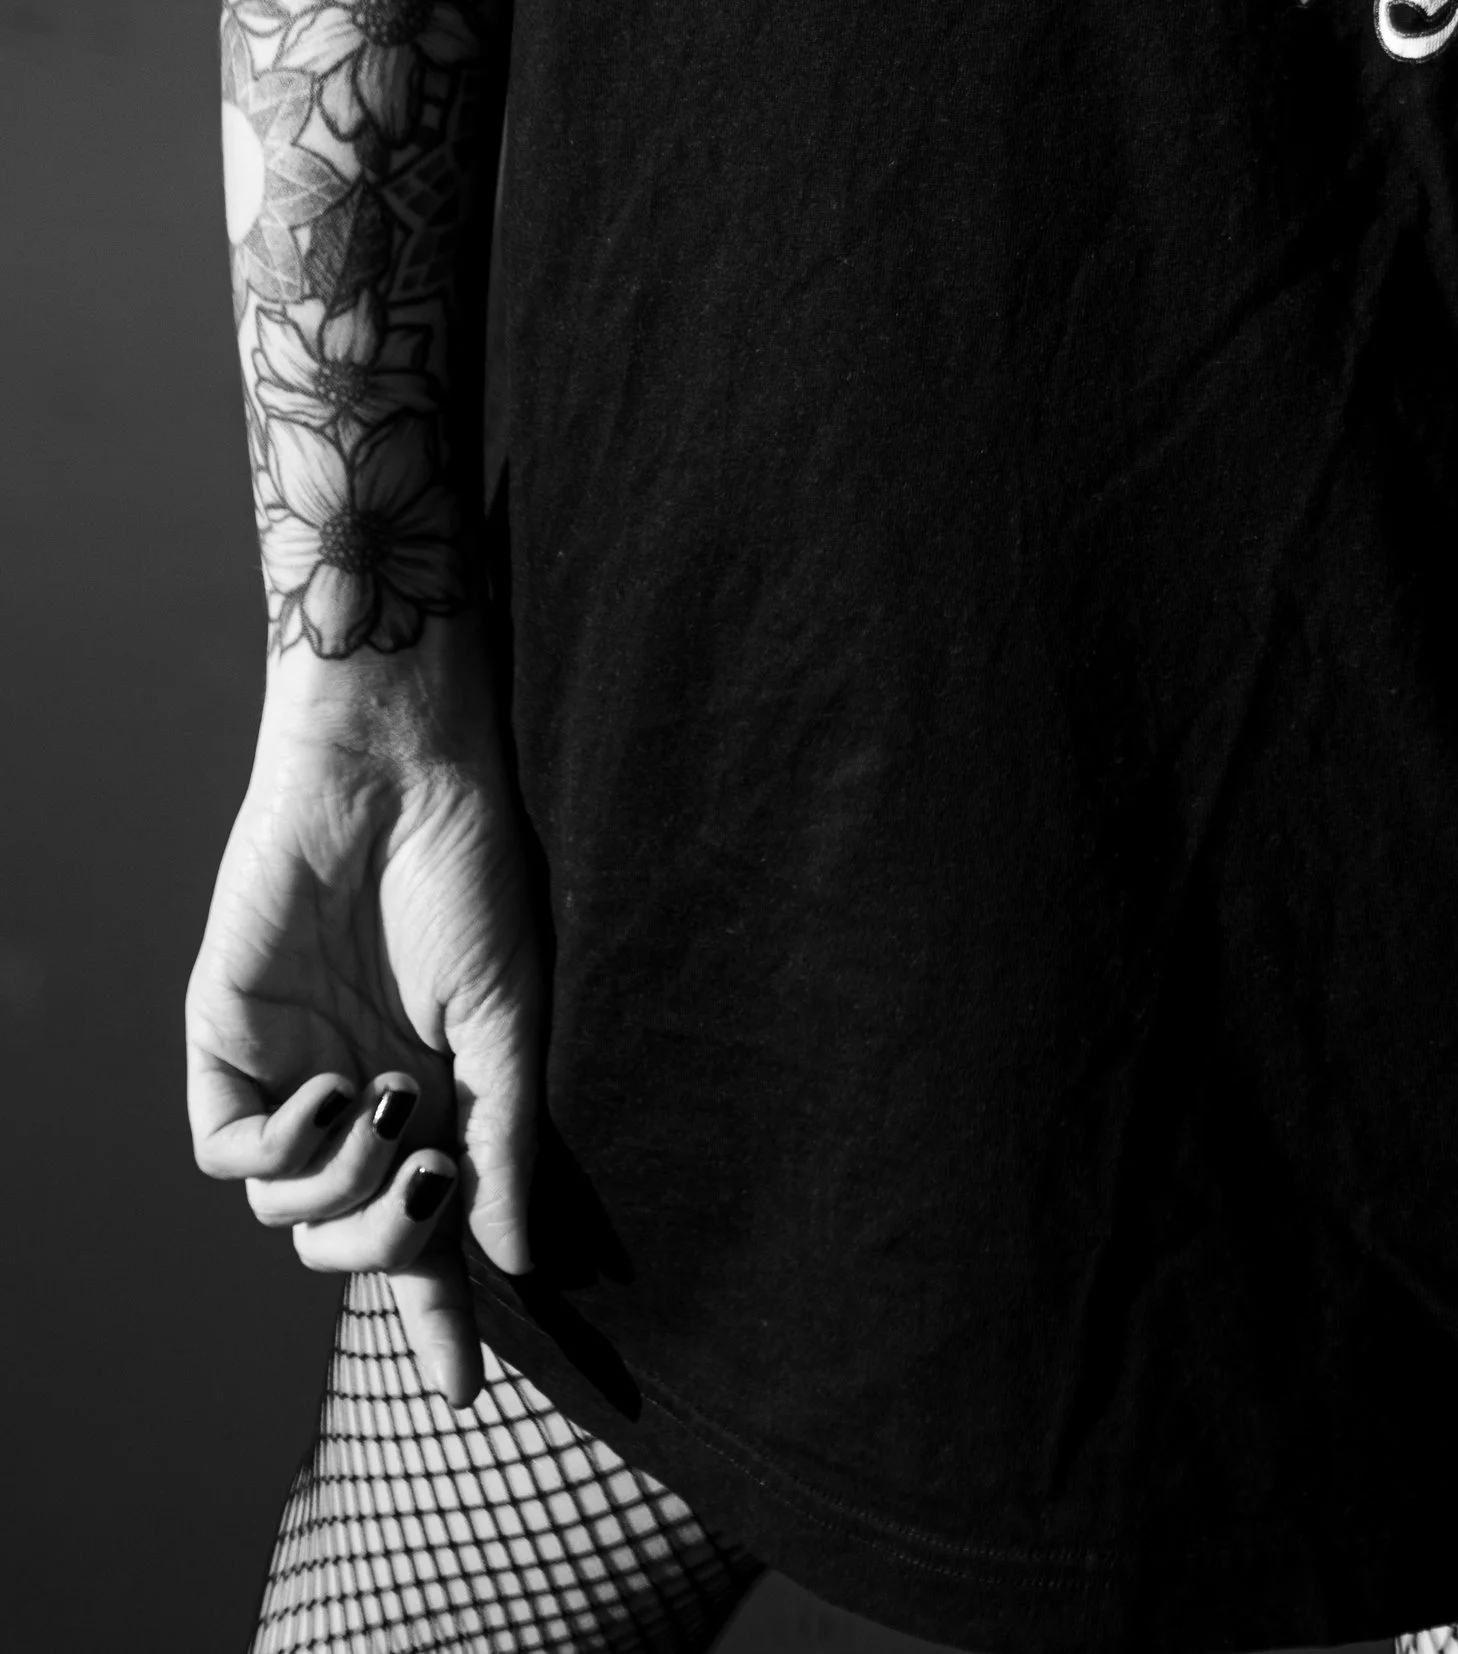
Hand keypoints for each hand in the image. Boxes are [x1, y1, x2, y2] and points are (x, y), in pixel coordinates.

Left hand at [187, 686, 544, 1410]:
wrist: (396, 772)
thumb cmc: (469, 876)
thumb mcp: (512, 1022)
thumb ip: (506, 1143)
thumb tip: (518, 1265)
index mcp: (437, 1093)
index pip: (432, 1233)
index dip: (443, 1316)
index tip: (462, 1397)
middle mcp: (361, 1097)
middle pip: (350, 1244)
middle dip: (388, 1246)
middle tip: (432, 1181)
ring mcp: (291, 1072)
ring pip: (287, 1218)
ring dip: (342, 1190)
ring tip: (391, 1102)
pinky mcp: (226, 1041)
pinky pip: (232, 1156)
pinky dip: (283, 1150)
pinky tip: (335, 1086)